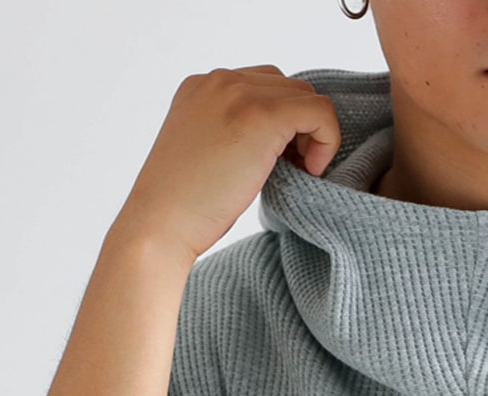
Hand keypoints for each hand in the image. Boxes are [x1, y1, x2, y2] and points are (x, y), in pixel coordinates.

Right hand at [111, 66, 342, 266]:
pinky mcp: (262, 116)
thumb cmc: (182, 206)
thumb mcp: (205, 153)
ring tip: (301, 171)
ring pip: (305, 95)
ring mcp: (239, 93)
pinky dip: (327, 140)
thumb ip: (232, 133)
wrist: (160, 223)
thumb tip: (275, 141)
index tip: (281, 160)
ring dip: (313, 133)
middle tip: (295, 168)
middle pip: (287, 86)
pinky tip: (309, 171)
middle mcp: (220, 80)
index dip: (281, 122)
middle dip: (299, 126)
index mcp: (202, 87)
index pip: (262, 85)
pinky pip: (319, 112)